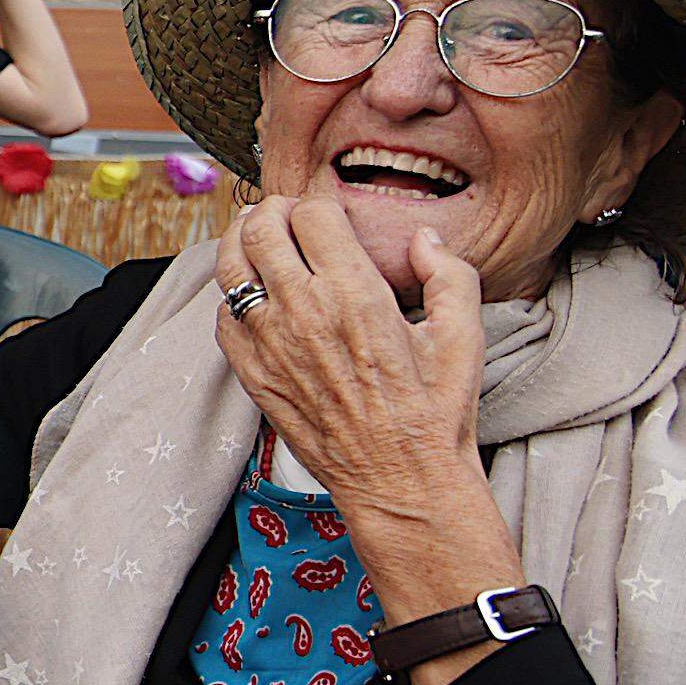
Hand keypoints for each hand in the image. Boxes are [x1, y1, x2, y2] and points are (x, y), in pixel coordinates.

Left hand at [217, 198, 523, 674]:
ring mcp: (270, 344)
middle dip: (273, 210)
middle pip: (262, 229)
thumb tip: (424, 238)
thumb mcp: (463, 336)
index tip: (326, 211)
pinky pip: (222, 319)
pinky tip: (249, 295)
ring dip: (239, 241)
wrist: (401, 481)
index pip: (312, 214)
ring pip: (230, 267)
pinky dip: (230, 297)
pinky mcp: (254, 376)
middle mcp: (304, 312)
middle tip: (285, 213)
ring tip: (255, 235)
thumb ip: (450, 274)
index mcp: (355, 294)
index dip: (318, 203)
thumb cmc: (435, 413)